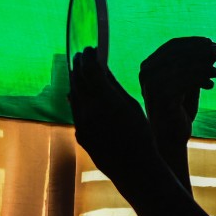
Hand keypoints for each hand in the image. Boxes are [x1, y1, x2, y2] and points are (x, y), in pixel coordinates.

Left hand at [70, 46, 155, 182]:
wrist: (135, 167)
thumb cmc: (141, 134)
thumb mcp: (132, 106)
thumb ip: (114, 87)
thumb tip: (101, 68)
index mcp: (107, 101)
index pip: (91, 71)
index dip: (89, 57)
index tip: (90, 48)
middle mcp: (90, 112)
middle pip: (78, 82)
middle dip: (79, 66)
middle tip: (81, 55)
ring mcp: (83, 125)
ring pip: (75, 97)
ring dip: (76, 82)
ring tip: (80, 71)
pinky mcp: (80, 135)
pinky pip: (76, 112)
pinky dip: (78, 99)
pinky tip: (81, 94)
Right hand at [139, 37, 215, 149]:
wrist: (171, 135)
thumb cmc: (182, 107)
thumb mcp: (192, 80)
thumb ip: (202, 63)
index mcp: (150, 64)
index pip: (174, 45)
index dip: (195, 42)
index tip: (214, 43)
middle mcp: (146, 71)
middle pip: (180, 53)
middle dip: (202, 51)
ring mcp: (151, 83)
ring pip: (183, 65)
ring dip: (203, 66)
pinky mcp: (161, 96)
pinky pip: (185, 81)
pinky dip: (200, 79)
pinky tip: (210, 84)